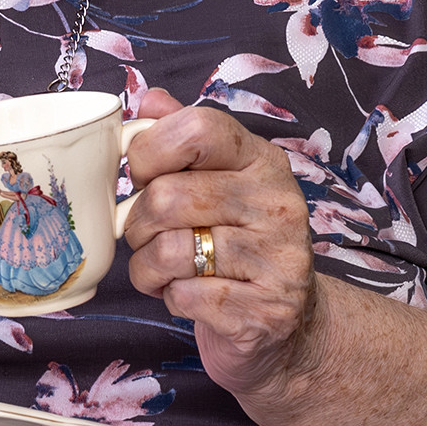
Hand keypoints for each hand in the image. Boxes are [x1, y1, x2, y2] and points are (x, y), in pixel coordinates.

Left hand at [121, 88, 326, 400]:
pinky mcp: (264, 312)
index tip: (143, 175)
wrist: (289, 326)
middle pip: (169, 197)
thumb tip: (151, 99)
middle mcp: (278, 204)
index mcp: (263, 162)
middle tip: (144, 234)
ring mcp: (277, 260)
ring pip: (169, 251)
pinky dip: (169, 298)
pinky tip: (187, 295)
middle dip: (137, 222)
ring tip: (161, 269)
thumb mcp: (219, 183)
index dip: (150, 151)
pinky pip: (183, 297)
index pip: (198, 128)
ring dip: (147, 267)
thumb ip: (186, 140)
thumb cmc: (239, 246)